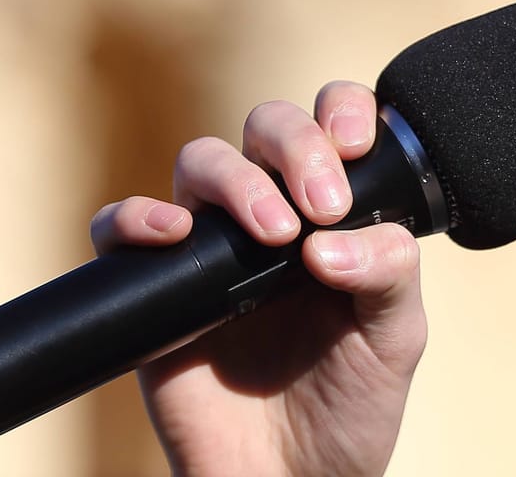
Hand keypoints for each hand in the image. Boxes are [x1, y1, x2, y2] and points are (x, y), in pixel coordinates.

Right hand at [90, 83, 426, 476]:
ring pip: (201, 161)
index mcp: (338, 211)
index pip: (335, 123)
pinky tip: (174, 233)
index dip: (341, 111)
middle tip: (321, 205)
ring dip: (235, 180)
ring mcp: (212, 247)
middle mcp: (275, 213)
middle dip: (294, 145)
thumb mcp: (395, 337)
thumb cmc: (352, 403)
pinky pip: (120, 228)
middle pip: (267, 127)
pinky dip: (136, 216)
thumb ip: (388, 274)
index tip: (354, 144)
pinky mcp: (155, 290)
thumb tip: (331, 240)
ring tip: (273, 235)